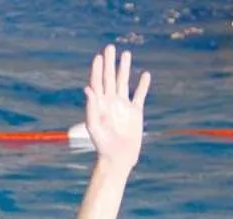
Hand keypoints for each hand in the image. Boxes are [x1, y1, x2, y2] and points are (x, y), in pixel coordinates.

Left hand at [83, 45, 149, 168]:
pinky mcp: (135, 112)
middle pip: (110, 78)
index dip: (97, 69)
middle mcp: (110, 102)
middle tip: (110, 47)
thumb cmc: (102, 144)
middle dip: (110, 63)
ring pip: (124, 82)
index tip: (99, 56)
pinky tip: (145, 74)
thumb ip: (91, 107)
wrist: (117, 157)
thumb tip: (87, 88)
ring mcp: (123, 106)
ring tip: (126, 54)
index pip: (97, 82)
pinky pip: (139, 95)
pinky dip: (143, 85)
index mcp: (99, 104)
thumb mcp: (94, 126)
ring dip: (125, 68)